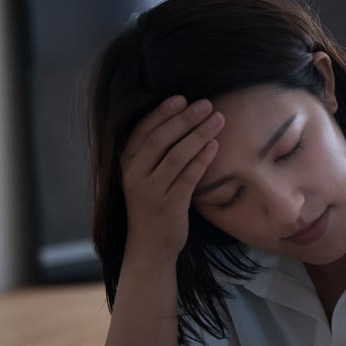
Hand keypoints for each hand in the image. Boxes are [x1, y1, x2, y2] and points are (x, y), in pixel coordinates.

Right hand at [120, 96, 224, 263]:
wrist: (149, 247)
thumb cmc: (152, 206)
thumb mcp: (144, 177)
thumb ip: (154, 154)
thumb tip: (179, 121)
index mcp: (127, 165)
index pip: (142, 131)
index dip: (161, 113)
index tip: (181, 98)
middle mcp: (136, 176)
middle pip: (160, 140)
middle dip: (184, 119)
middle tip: (206, 104)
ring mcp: (152, 192)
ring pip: (176, 156)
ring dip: (199, 135)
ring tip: (217, 120)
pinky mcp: (170, 206)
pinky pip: (188, 178)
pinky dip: (202, 160)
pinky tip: (215, 146)